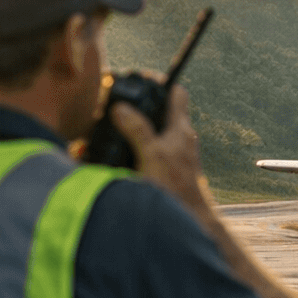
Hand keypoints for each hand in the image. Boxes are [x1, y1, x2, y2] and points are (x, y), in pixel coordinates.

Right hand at [109, 84, 208, 212]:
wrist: (187, 217)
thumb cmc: (175, 187)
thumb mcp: (152, 154)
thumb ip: (137, 129)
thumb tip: (121, 108)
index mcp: (179, 128)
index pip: (176, 93)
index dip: (160, 82)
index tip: (140, 80)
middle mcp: (179, 138)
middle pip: (160, 111)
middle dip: (139, 105)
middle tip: (116, 104)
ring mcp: (174, 154)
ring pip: (153, 131)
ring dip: (133, 128)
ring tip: (109, 127)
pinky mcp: (167, 169)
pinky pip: (149, 150)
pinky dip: (133, 148)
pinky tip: (117, 154)